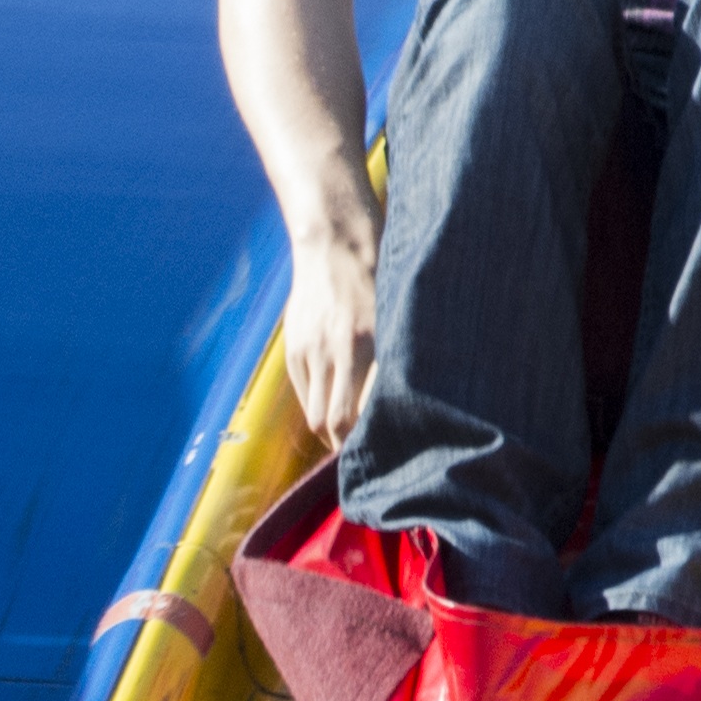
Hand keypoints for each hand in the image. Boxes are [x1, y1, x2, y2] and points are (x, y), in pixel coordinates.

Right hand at [276, 187, 379, 447]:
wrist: (334, 241)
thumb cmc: (381, 275)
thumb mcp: (397, 316)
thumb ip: (396, 359)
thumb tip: (406, 404)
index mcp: (367, 345)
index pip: (360, 415)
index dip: (368, 444)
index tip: (385, 455)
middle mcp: (336, 352)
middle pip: (333, 424)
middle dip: (348, 448)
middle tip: (369, 458)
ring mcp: (310, 350)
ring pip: (315, 415)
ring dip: (332, 433)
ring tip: (351, 441)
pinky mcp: (294, 346)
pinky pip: (304, 393)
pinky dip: (318, 408)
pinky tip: (334, 409)